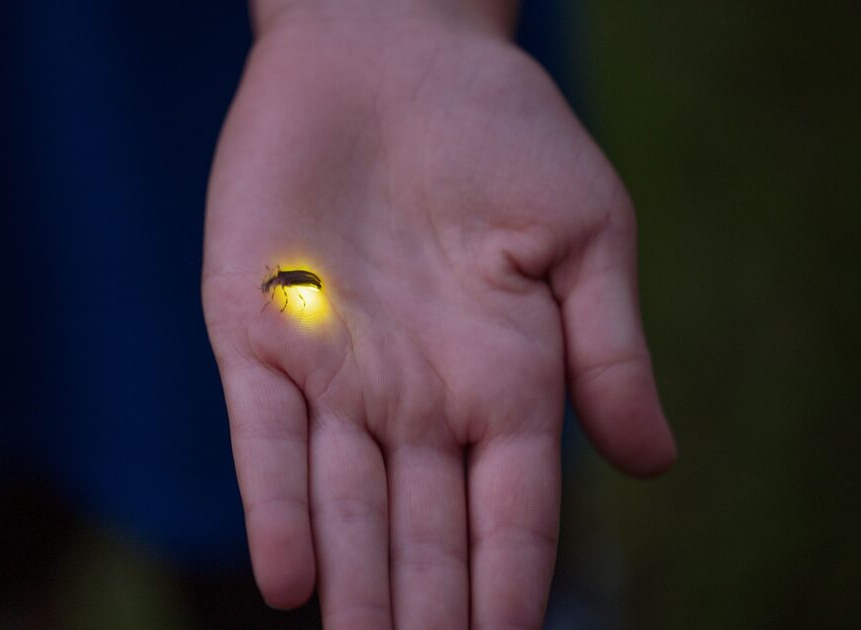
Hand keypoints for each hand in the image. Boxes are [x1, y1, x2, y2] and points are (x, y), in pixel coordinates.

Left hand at [203, 10, 674, 628]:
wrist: (390, 47)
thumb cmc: (501, 129)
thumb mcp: (584, 229)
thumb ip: (609, 347)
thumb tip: (653, 466)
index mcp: (504, 377)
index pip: (512, 512)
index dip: (510, 586)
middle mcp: (417, 393)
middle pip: (425, 531)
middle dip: (427, 611)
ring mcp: (333, 368)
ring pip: (345, 505)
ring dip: (353, 588)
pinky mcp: (256, 329)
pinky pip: (262, 437)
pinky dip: (276, 507)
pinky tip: (290, 581)